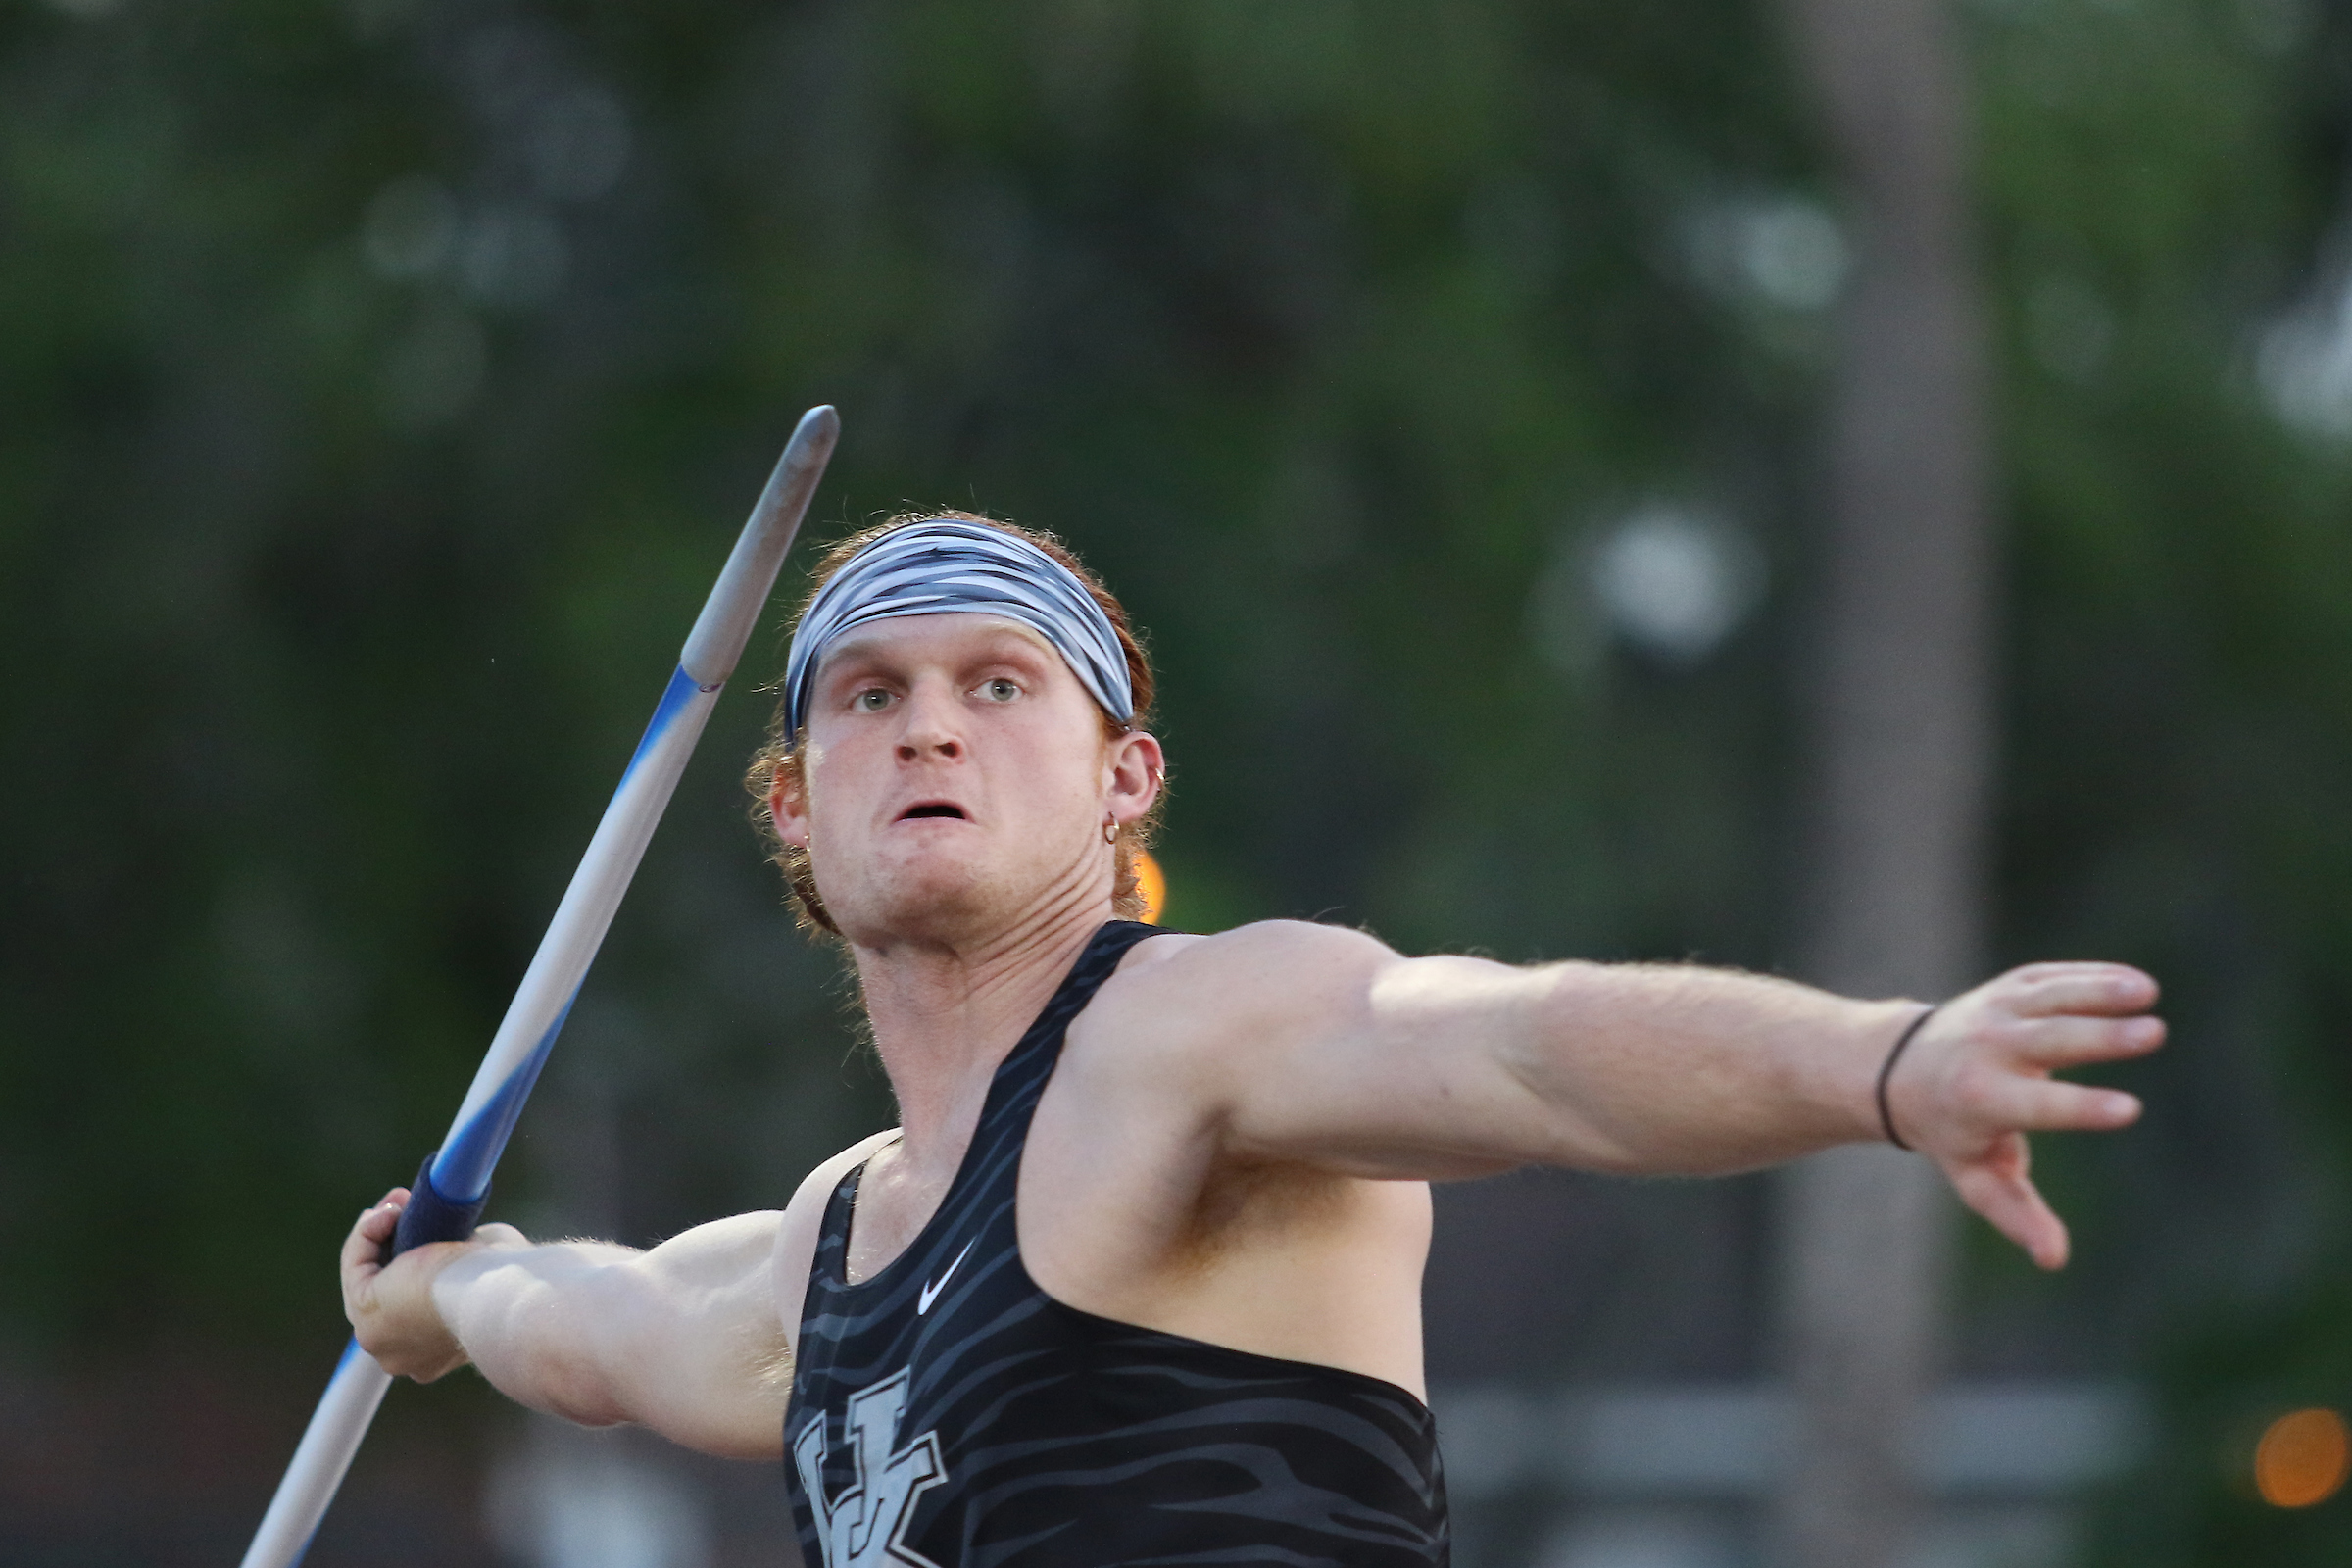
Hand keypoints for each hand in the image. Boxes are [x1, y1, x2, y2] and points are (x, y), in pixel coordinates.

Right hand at [340, 1187, 526, 1380]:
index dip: (416, 1259)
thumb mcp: (486, 1269)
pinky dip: (367, 1233)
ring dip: (377, 1235)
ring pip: (367, 1278)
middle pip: (385, 1292)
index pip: (415, 1305)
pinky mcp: (364, 1310)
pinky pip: (355, 1264)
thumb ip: (467, 1262)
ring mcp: (379, 1337)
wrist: (494, 1298)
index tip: (428, 1226)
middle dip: (391, 1244)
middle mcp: (401, 1354)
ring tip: (397, 1203)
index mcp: (434, 1352)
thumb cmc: (504, 1281)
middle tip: (404, 1207)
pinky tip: (387, 1211)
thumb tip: (464, 1240)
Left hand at [1883, 963, 2162, 1270]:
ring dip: (2100, 992)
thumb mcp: (1976, 1177)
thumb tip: (2054, 1259)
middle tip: (2154, 1034)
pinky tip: (2137, 982)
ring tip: (2149, 994)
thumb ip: (2016, 1215)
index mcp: (1983, 1101)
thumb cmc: (1950, 1132)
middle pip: (2050, 1040)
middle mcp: (1988, 1050)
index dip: (2081, 1108)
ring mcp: (1997, 1012)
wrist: (1897, 1066)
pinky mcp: (2009, 988)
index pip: (2038, 1105)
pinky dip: (2090, 976)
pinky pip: (2048, 977)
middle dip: (2102, 1038)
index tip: (2128, 1109)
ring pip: (2050, 998)